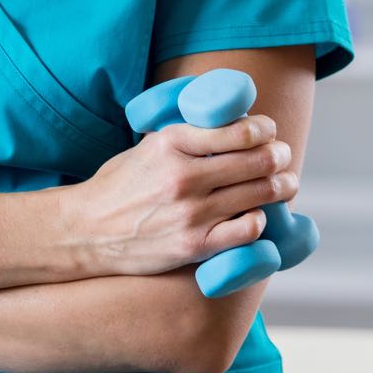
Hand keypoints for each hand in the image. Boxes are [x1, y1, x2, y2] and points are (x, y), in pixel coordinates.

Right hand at [62, 115, 297, 278]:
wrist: (86, 231)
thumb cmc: (118, 185)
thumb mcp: (145, 146)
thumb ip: (183, 136)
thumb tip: (225, 125)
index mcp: (170, 144)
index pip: (237, 132)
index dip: (263, 129)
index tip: (269, 130)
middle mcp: (183, 177)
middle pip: (255, 161)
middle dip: (278, 156)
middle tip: (284, 154)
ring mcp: (191, 214)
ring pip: (257, 195)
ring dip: (280, 186)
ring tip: (287, 182)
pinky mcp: (194, 246)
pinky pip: (246, 231)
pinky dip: (259, 220)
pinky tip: (258, 215)